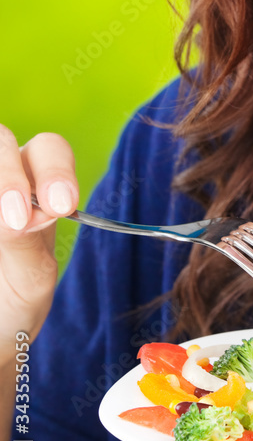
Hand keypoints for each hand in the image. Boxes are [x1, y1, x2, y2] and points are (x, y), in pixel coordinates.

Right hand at [0, 126, 77, 359]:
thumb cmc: (13, 299)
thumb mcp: (31, 278)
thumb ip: (28, 243)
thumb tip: (18, 214)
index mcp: (38, 184)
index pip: (49, 149)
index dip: (55, 169)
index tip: (59, 205)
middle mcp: (3, 175)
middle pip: (2, 140)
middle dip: (9, 176)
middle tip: (16, 218)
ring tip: (3, 228)